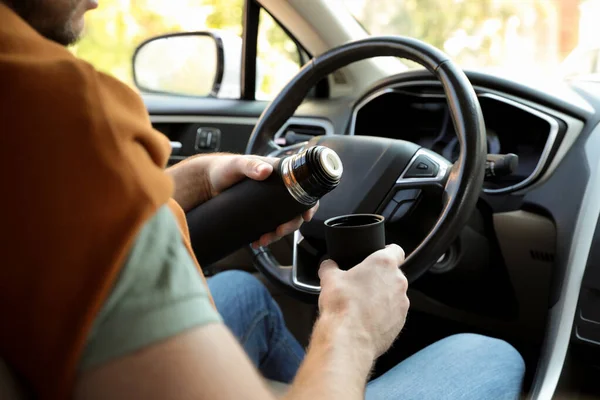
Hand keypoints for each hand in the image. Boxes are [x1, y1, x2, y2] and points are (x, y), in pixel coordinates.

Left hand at [168, 153, 317, 247]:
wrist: (205, 182)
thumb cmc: (223, 168)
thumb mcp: (237, 164)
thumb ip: (250, 165)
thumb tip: (265, 171)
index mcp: (279, 174)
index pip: (302, 189)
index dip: (308, 204)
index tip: (306, 216)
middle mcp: (277, 190)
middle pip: (294, 211)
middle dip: (291, 225)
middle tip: (279, 231)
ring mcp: (268, 203)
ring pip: (282, 222)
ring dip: (277, 234)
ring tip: (264, 240)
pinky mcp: (258, 214)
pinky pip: (268, 227)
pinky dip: (266, 236)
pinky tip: (258, 241)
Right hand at [318, 244, 408, 357]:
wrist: (349, 338)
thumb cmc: (342, 305)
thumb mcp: (329, 279)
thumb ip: (330, 267)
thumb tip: (328, 266)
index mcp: (384, 264)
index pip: (396, 250)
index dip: (386, 251)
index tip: (377, 257)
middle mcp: (398, 282)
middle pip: (393, 275)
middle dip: (379, 279)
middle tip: (361, 285)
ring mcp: (402, 303)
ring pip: (394, 295)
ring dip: (382, 298)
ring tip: (362, 305)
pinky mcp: (400, 322)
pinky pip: (393, 314)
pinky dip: (383, 315)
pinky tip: (366, 320)